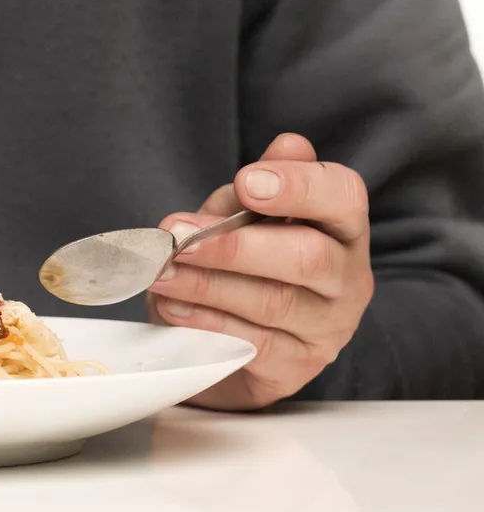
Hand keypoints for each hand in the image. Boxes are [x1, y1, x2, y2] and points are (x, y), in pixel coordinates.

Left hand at [146, 132, 372, 408]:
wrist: (231, 332)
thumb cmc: (246, 257)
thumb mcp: (246, 210)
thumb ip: (262, 181)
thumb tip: (287, 145)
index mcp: (343, 225)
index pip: (343, 195)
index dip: (299, 186)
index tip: (247, 182)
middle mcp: (349, 277)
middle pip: (309, 257)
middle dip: (234, 245)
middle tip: (177, 235)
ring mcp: (329, 327)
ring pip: (273, 302)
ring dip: (207, 283)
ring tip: (161, 270)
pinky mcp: (299, 366)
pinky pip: (254, 343)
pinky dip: (207, 321)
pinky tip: (174, 306)